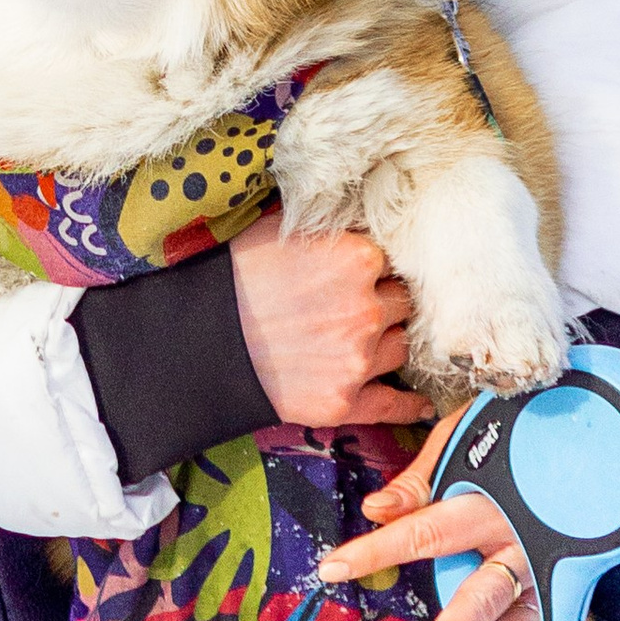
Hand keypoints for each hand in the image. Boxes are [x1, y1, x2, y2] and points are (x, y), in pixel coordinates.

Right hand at [228, 210, 429, 434]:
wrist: (199, 340)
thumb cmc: (235, 278)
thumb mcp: (281, 229)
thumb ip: (331, 226)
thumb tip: (360, 215)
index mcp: (357, 258)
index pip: (392, 262)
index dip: (374, 271)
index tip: (356, 278)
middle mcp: (367, 308)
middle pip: (403, 304)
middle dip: (383, 305)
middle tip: (351, 309)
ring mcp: (359, 358)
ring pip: (400, 348)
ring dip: (385, 344)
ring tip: (354, 343)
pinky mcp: (345, 401)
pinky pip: (394, 403)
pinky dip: (409, 404)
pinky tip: (420, 403)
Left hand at [315, 409, 581, 620]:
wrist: (595, 419)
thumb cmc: (514, 428)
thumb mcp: (463, 436)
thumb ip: (420, 479)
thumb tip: (375, 508)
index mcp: (484, 502)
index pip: (422, 530)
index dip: (376, 549)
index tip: (332, 568)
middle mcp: (520, 539)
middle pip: (484, 593)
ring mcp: (549, 565)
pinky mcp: (572, 579)